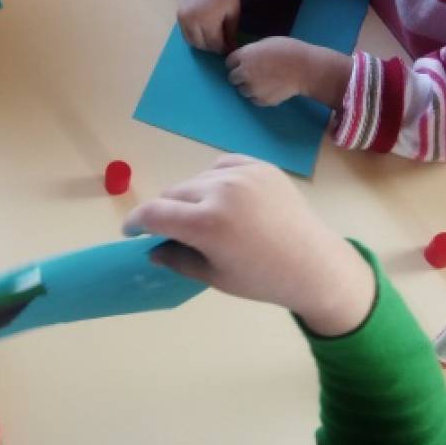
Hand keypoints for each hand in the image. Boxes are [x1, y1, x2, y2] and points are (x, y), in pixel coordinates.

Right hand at [123, 155, 375, 336]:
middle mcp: (220, 191)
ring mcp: (242, 174)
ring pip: (196, 180)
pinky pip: (222, 165)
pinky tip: (224, 198)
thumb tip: (152, 249)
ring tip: (205, 218)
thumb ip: (176, 259)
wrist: (315, 265)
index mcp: (206, 223)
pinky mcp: (259, 166)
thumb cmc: (262, 279)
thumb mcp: (213, 276)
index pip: (154, 213)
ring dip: (191, 197)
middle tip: (173, 231)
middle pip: (173, 194)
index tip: (130, 230)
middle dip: (166, 212)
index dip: (136, 222)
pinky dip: (214, 180)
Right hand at [178, 0, 239, 52]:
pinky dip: (194, 34)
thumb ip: (230, 33)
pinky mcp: (178, 13)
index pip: (214, 44)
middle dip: (212, 47)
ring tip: (213, 39)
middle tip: (222, 45)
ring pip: (190, 40)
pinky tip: (203, 30)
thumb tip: (230, 48)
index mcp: (206, 21)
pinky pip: (185, 31)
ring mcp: (182, 17)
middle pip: (201, 45)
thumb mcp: (233, 13)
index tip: (230, 49)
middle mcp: (191, 21)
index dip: (223, 49)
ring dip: (201, 43)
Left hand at [226, 38, 352, 107]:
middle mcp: (244, 73)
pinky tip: (270, 89)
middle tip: (254, 74)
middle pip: (232, 78)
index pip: (229, 62)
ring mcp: (252, 88)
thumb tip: (245, 57)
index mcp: (245, 56)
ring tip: (264, 82)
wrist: (306, 68)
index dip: (237, 62)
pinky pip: (254, 100)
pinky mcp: (262, 100)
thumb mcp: (266, 43)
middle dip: (240, 76)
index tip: (244, 63)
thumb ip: (252, 51)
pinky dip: (259, 96)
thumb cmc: (289, 50)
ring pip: (242, 90)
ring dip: (249, 87)